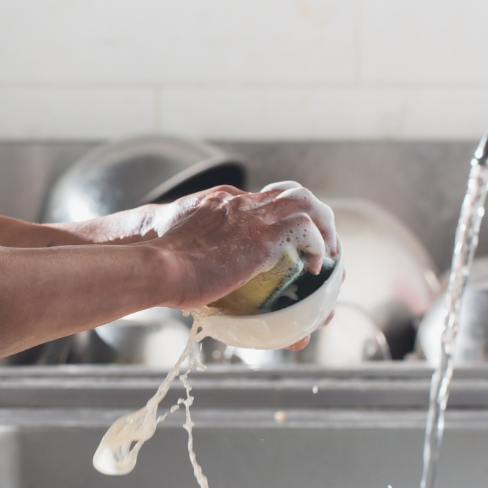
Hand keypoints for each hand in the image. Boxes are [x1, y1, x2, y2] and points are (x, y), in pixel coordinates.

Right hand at [150, 184, 336, 310]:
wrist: (158, 266)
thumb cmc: (162, 270)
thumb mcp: (183, 253)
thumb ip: (199, 261)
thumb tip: (199, 294)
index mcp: (223, 203)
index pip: (265, 198)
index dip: (285, 216)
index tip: (293, 239)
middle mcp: (241, 202)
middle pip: (293, 193)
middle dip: (316, 216)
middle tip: (324, 245)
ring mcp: (253, 217)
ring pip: (307, 203)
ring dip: (325, 228)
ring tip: (329, 255)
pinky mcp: (262, 238)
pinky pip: (306, 232)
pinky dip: (318, 248)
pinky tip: (314, 268)